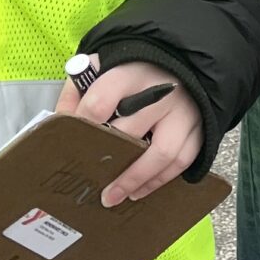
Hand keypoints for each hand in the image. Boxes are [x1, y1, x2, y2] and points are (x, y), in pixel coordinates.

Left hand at [54, 61, 204, 206]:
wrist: (183, 61)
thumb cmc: (135, 69)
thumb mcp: (103, 65)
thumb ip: (78, 90)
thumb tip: (60, 121)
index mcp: (132, 72)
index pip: (102, 101)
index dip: (83, 124)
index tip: (71, 142)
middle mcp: (162, 92)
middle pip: (131, 131)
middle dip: (108, 160)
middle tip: (88, 179)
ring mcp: (185, 112)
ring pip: (162, 153)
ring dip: (135, 180)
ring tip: (112, 197)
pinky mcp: (200, 128)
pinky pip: (183, 161)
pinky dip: (159, 180)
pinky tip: (138, 191)